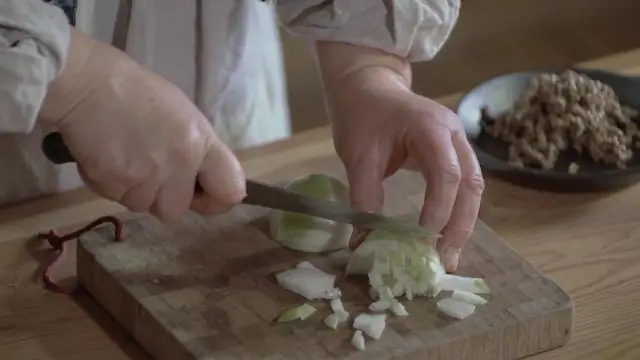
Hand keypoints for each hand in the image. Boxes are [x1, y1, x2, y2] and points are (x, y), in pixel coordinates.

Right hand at [40, 30, 245, 221]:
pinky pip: (114, 198)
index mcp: (202, 142)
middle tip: (145, 172)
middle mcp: (181, 162)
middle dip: (160, 198)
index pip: (230, 191)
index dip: (215, 201)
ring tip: (121, 156)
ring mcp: (148, 175)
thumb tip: (195, 178)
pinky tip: (103, 155)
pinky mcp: (115, 182)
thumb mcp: (181, 115)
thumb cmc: (134, 92)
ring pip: (142, 206)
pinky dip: (107, 184)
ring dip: (131, 190)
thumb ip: (194, 150)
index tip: (199, 196)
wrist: (87, 83)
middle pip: (177, 211)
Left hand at [330, 69, 484, 271]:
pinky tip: (444, 236)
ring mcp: (457, 142)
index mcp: (430, 128)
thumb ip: (363, 198)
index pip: (446, 175)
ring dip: (462, 223)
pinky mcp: (453, 152)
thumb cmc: (361, 115)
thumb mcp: (357, 156)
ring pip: (473, 188)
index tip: (423, 242)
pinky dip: (456, 212)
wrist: (368, 86)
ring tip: (447, 256)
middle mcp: (454, 135)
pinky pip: (463, 186)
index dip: (439, 211)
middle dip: (460, 226)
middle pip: (471, 185)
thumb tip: (364, 243)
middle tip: (444, 260)